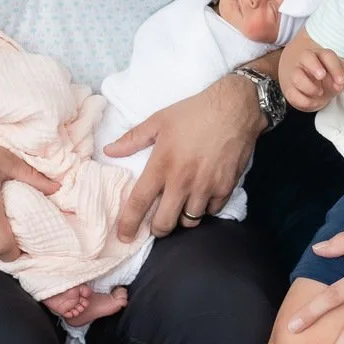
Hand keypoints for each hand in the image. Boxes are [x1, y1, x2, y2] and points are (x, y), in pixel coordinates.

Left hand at [106, 73, 262, 239]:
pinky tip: (202, 196)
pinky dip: (205, 208)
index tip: (123, 236)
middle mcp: (182, 181)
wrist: (234, 108)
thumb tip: (109, 151)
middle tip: (157, 222)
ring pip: (189, 222)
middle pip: (164, 224)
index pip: (139, 202)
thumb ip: (132, 139)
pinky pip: (211, 211)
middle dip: (157, 229)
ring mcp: (205, 187)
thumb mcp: (159, 120)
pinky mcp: (225, 188)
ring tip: (181, 206)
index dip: (128, 223)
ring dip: (182, 218)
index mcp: (162, 165)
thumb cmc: (194, 112)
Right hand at [279, 38, 343, 111]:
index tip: (341, 81)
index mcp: (320, 55)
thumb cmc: (326, 78)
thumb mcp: (338, 75)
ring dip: (310, 87)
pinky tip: (313, 102)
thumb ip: (343, 77)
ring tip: (320, 92)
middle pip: (306, 56)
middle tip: (322, 76)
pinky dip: (305, 101)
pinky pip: (293, 94)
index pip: (327, 56)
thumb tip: (338, 84)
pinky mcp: (289, 89)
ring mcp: (295, 74)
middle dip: (314, 66)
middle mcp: (306, 61)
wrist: (309, 86)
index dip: (335, 68)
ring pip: (297, 77)